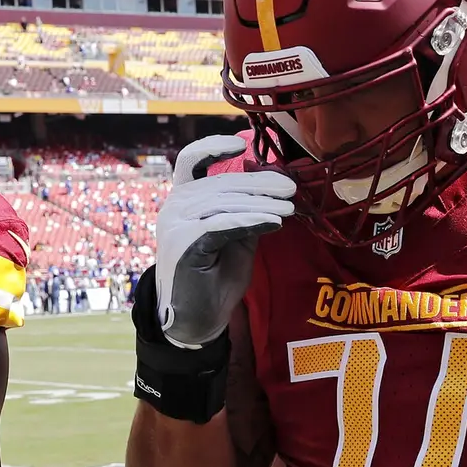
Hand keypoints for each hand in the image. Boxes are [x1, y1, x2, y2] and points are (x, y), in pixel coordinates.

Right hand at [155, 134, 294, 347]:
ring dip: (262, 204)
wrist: (197, 319)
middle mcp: (174, 206)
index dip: (213, 147)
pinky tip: (274, 222)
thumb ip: (246, 209)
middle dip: (260, 184)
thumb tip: (273, 182)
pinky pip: (222, 225)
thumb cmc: (216, 276)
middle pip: (220, 183)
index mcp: (183, 199)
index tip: (241, 148)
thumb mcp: (236, 235)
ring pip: (224, 204)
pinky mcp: (184, 245)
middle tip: (291, 188)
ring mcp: (176, 225)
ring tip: (290, 207)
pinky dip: (251, 221)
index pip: (191, 160)